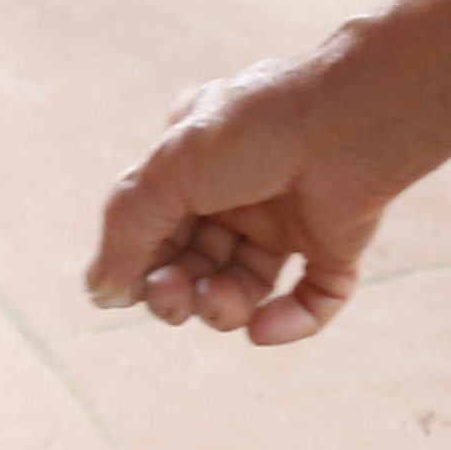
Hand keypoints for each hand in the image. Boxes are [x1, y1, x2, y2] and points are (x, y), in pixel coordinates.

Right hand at [84, 0, 450, 343]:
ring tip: (219, 302)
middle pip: (194, 264)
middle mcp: (239, 192)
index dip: (138, 263)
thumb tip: (99, 294)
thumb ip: (126, 231)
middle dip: (176, 291)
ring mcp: (288, 219)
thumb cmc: (255, 130)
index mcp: (194, 163)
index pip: (153, 228)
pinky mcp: (336, 246)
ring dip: (222, 307)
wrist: (351, 120)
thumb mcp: (168, 172)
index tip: (130, 287)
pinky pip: (310, 301)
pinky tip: (263, 329)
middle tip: (174, 296)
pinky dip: (288, 323)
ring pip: (243, 288)